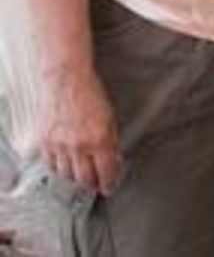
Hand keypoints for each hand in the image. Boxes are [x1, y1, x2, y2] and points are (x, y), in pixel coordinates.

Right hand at [38, 65, 120, 194]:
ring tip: (82, 173)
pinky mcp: (45, 142)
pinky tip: (66, 164)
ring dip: (76, 177)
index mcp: (99, 140)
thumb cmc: (91, 95)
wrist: (67, 80)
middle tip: (96, 184)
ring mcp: (59, 145)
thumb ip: (111, 142)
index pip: (106, 172)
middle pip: (84, 179)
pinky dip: (59, 168)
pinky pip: (51, 164)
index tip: (109, 188)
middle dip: (92, 185)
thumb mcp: (110, 119)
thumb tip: (113, 161)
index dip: (109, 184)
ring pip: (67, 175)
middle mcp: (78, 146)